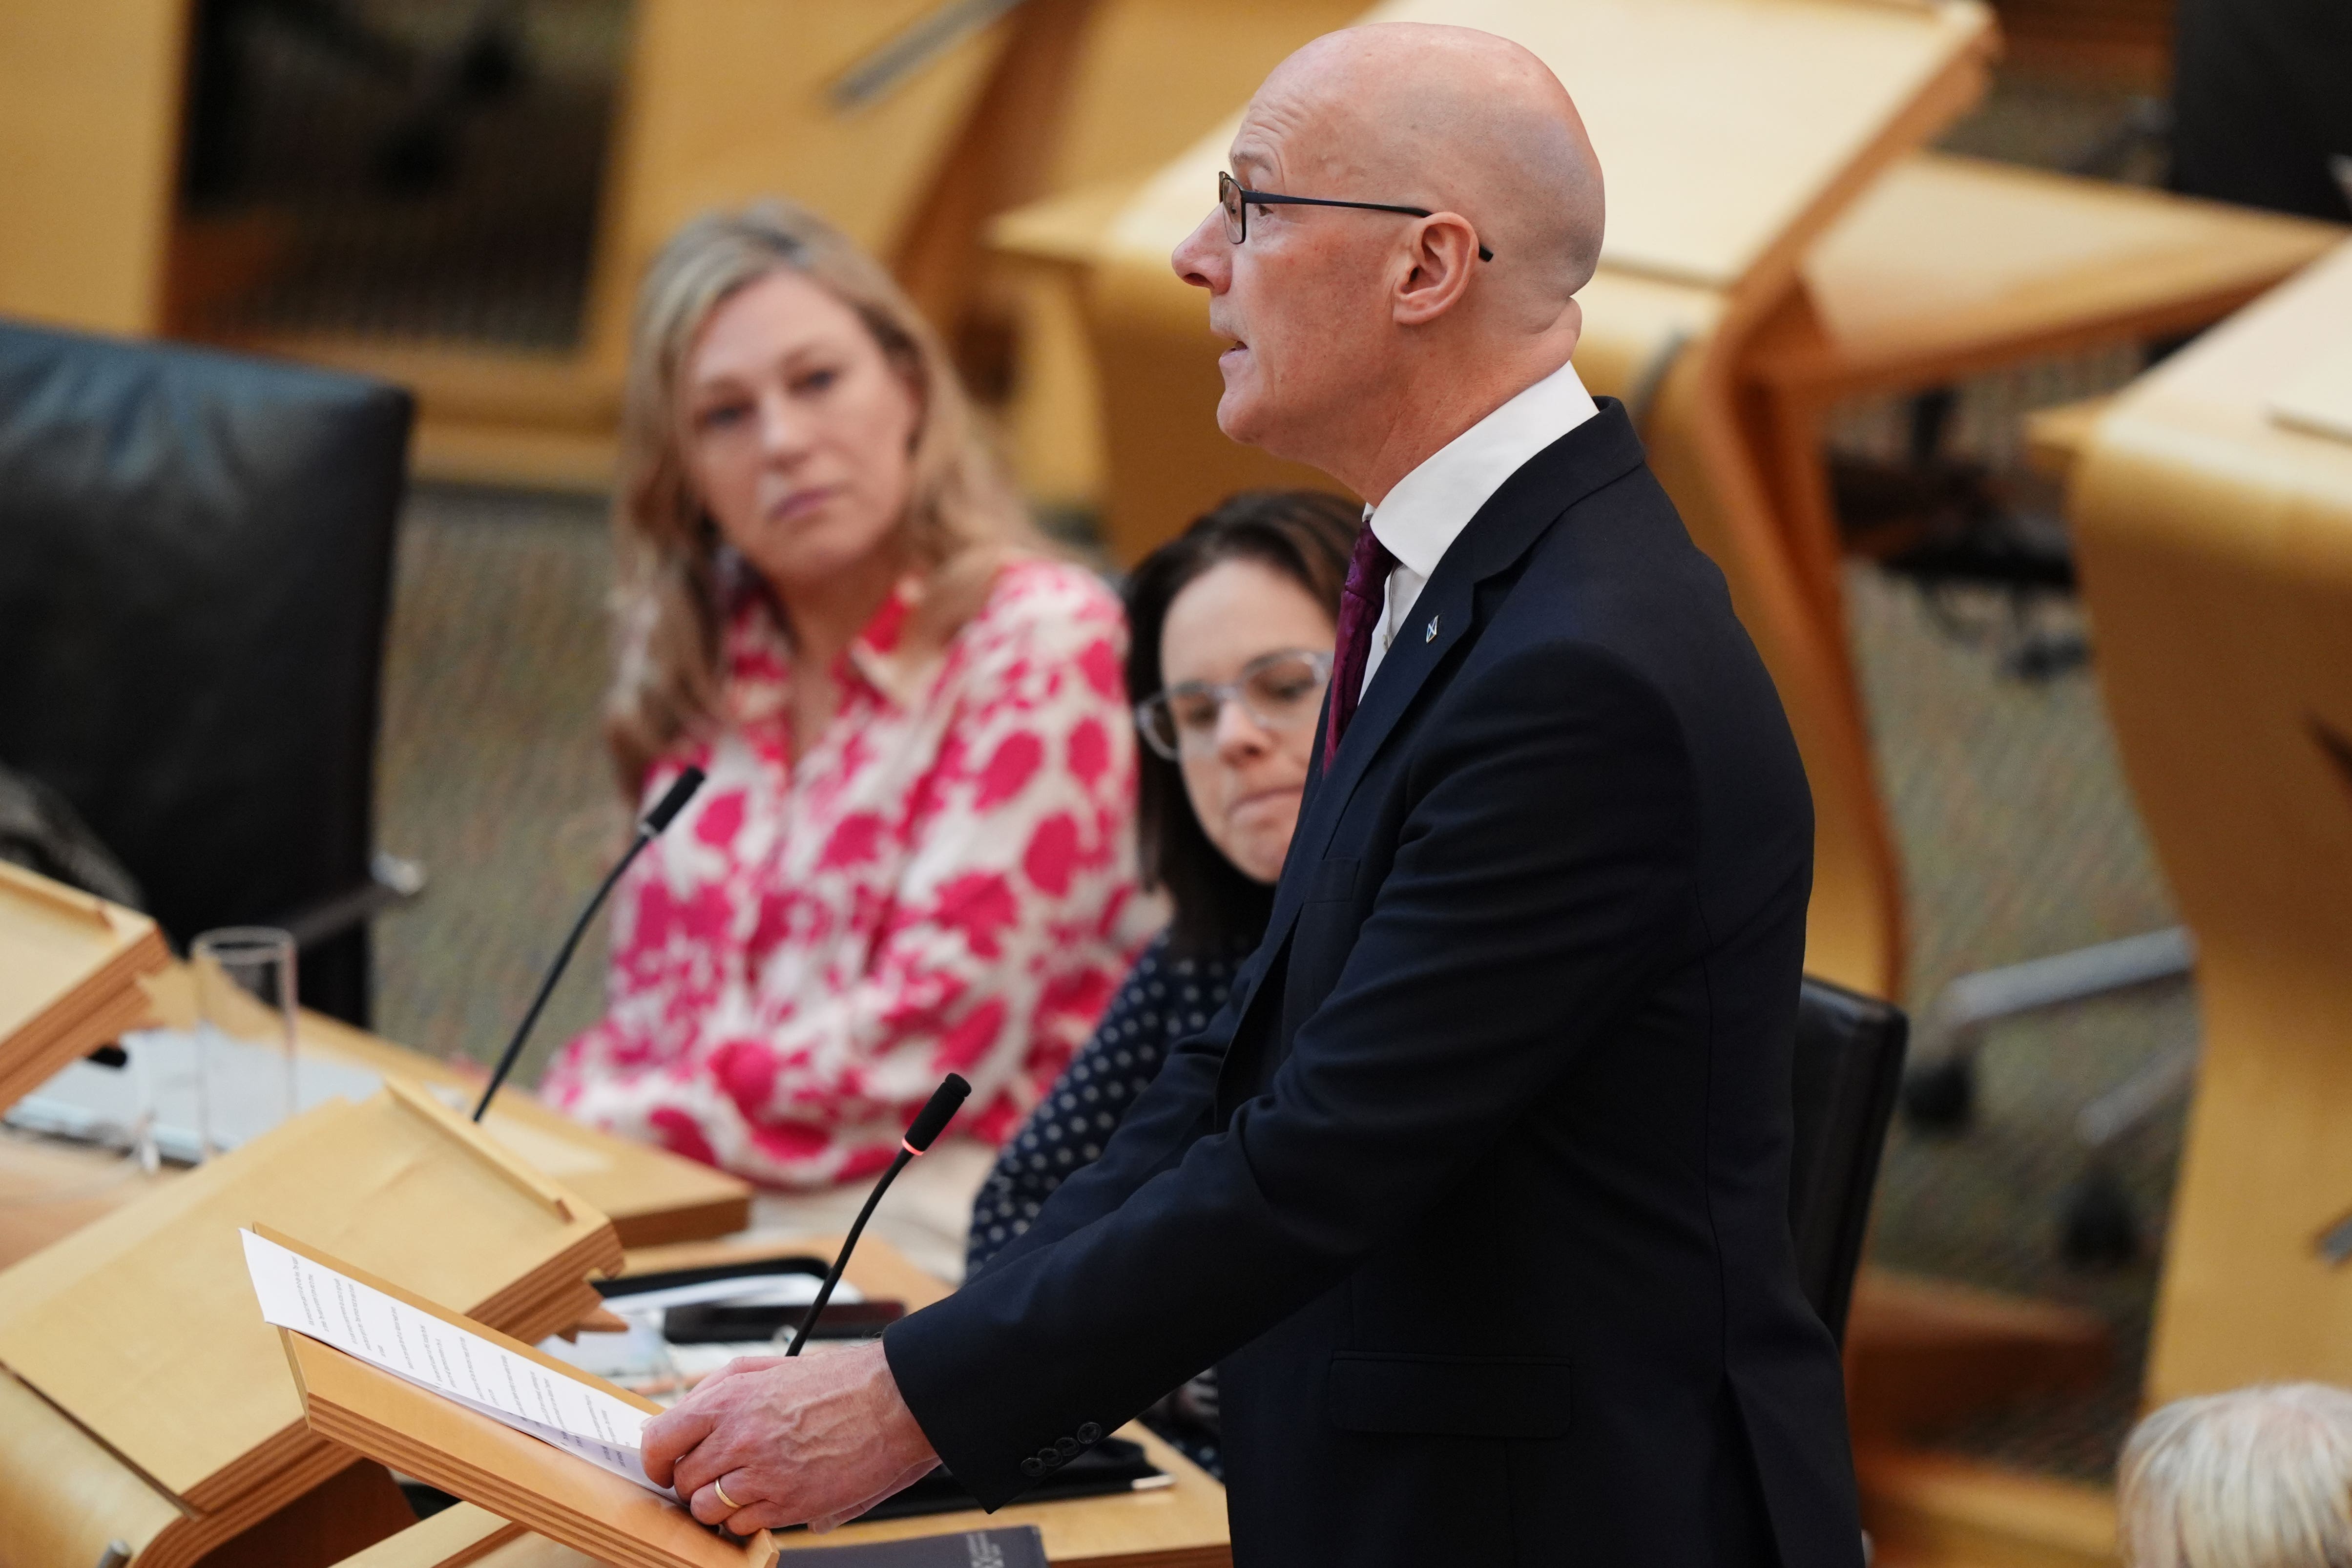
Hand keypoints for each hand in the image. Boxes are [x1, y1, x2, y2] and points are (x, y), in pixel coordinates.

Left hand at [641, 1341, 939, 1534]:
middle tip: (717, 1472)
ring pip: (706, 1509)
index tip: (664, 1465)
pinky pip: (741, 1526)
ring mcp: (762, 1475)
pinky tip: (769, 1496)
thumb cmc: (835, 1382)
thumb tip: (673, 1418)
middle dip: (693, 1481)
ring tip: (744, 1487)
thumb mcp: (765, 1368)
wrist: (892, 1403)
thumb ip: (714, 1390)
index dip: (655, 1459)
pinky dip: (747, 1518)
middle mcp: (738, 1438)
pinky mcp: (787, 1505)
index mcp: (729, 1400)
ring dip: (717, 1504)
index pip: (658, 1440)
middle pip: (682, 1480)